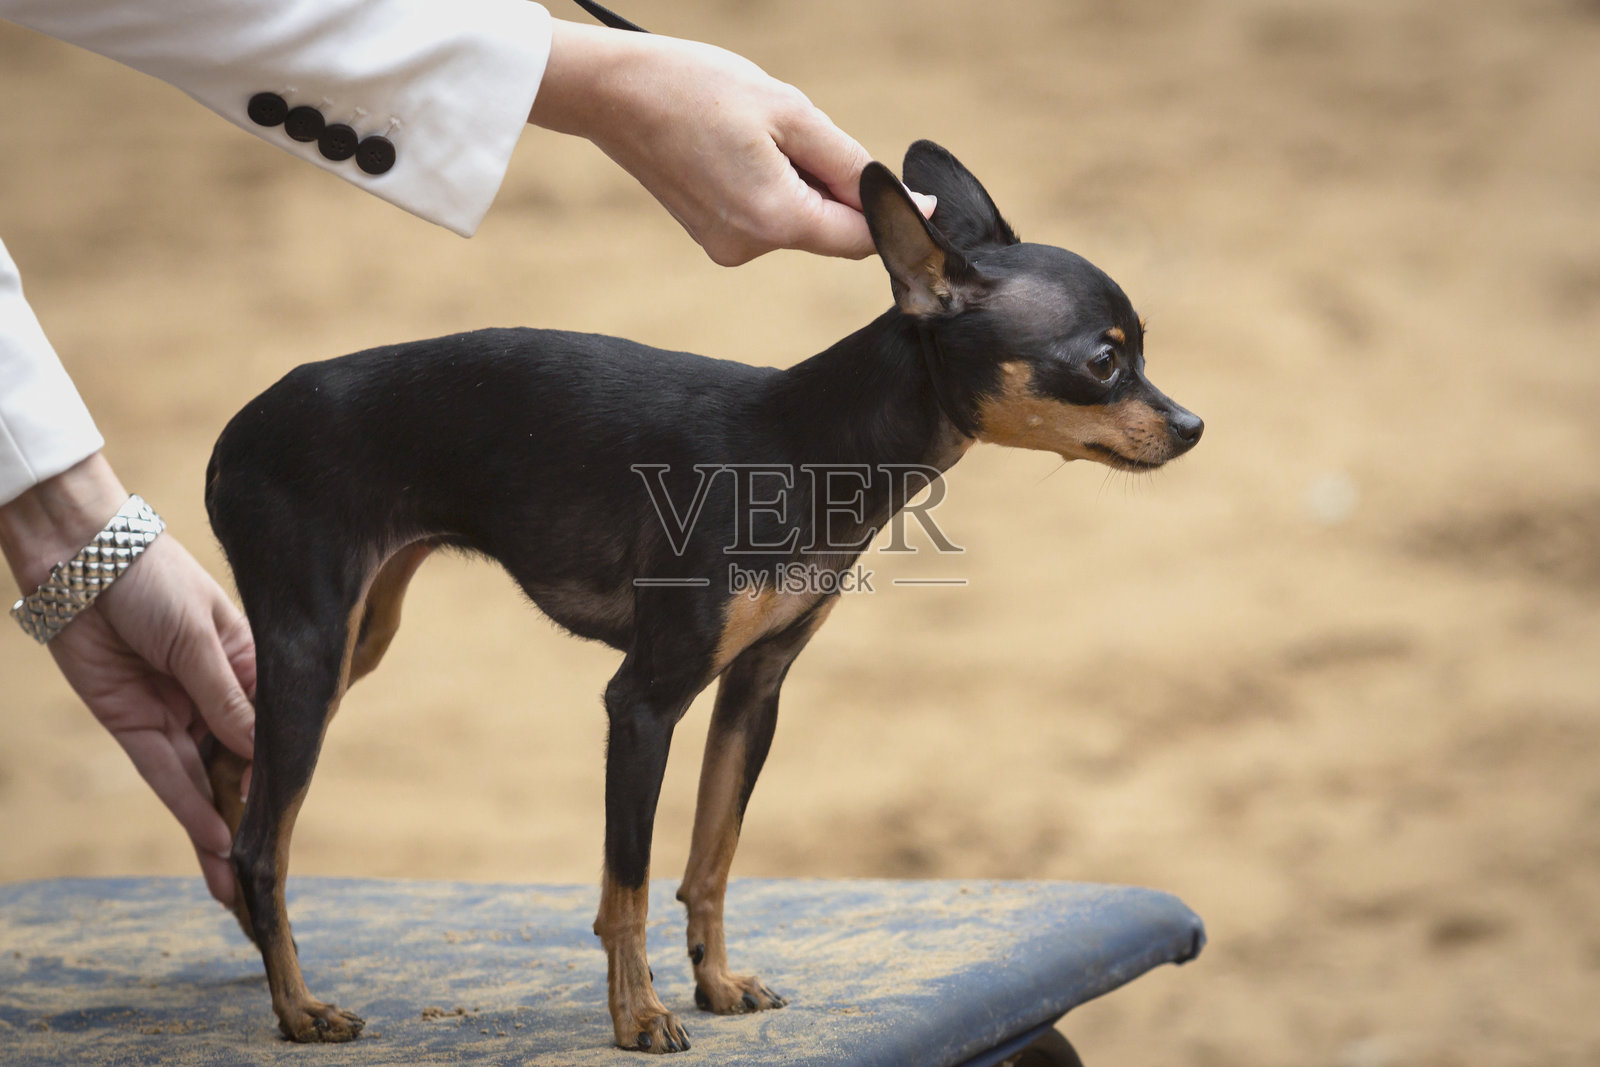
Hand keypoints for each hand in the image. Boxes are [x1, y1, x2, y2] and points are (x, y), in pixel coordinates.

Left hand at [1, 455, 254, 904]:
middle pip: (241, 766)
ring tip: (240, 882)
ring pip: (205, 782)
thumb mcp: (199, 637)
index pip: (276, 728)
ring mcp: (176, 713)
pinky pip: (166, 775)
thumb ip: (225, 698)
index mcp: (249, 666)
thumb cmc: (153, 578)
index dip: (286, 771)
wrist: (80, 558)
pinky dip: (188, 808)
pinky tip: (214, 842)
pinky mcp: (134, 725)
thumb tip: (258, 754)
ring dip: (220, 830)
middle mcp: (216, 696)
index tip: (299, 814)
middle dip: (254, 817)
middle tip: (270, 873)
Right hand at [530, 20, 935, 265]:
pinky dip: (773, 188)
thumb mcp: (789, 111)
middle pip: (830, 231)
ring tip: (758, 135)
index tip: (919, 193)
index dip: (892, 214)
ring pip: (798, 223)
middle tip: (803, 133)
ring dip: (802, 183)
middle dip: (837, 188)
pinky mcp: (712, 238)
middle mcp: (749, 248)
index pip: (860, 238)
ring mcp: (726, 248)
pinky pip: (767, 218)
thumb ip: (848, 162)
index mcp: (774, 219)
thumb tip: (901, 198)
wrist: (613, 94)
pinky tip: (740, 150)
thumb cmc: (698, 88)